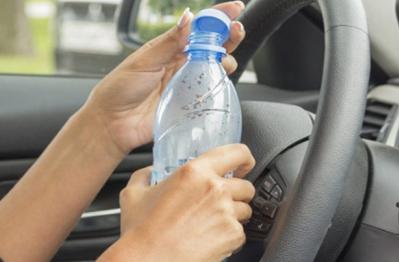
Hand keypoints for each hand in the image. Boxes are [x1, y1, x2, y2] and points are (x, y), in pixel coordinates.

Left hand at [80, 1, 245, 155]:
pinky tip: (219, 84)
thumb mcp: (143, 61)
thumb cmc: (120, 89)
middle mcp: (181, 64)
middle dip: (230, 36)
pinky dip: (220, 86)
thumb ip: (168, 42)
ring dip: (227, 61)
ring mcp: (187, 84)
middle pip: (213, 45)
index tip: (235, 9)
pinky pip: (211, 93)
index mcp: (169, 48)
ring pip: (216, 68)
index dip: (218, 16)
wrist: (112, 124)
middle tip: (237, 30)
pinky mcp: (190, 104)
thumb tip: (188, 17)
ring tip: (224, 62)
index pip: (198, 27)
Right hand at [99, 144, 255, 261]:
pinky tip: (211, 238)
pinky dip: (230, 236)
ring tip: (212, 223)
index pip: (237, 152)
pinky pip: (241, 232)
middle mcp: (215, 189)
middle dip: (237, 193)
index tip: (243, 165)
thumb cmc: (140, 232)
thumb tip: (150, 171)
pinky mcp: (232, 235)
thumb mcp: (134, 194)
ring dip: (234, 215)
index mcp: (195, 172)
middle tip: (221, 202)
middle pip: (246, 185)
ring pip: (245, 209)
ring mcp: (226, 212)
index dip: (244, 159)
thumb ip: (145, 175)